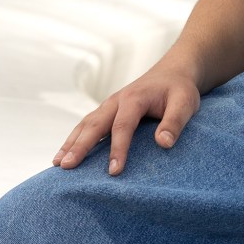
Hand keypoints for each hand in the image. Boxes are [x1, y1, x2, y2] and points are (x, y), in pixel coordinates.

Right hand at [52, 61, 200, 175]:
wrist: (174, 71)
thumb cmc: (180, 89)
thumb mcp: (185, 103)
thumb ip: (175, 121)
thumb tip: (163, 143)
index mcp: (135, 98)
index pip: (123, 126)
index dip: (118, 149)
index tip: (114, 172)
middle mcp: (117, 100)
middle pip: (94, 124)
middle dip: (79, 146)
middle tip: (66, 167)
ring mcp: (110, 105)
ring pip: (86, 123)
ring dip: (71, 143)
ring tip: (58, 164)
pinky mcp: (109, 111)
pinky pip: (88, 124)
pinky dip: (75, 138)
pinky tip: (66, 154)